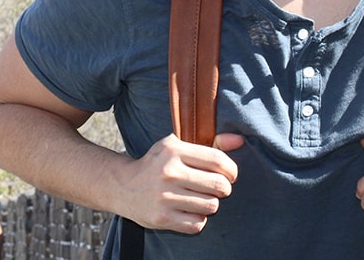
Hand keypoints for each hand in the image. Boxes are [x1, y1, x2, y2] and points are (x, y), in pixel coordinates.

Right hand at [114, 132, 243, 233]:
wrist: (123, 186)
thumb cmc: (157, 164)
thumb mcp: (177, 146)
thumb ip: (211, 143)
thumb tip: (240, 141)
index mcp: (174, 150)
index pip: (219, 160)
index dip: (231, 170)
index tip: (229, 174)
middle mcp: (169, 172)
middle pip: (220, 186)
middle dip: (222, 189)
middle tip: (214, 188)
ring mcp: (164, 196)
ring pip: (211, 206)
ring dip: (209, 204)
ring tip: (199, 198)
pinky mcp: (162, 217)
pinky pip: (198, 223)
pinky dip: (198, 219)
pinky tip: (188, 210)